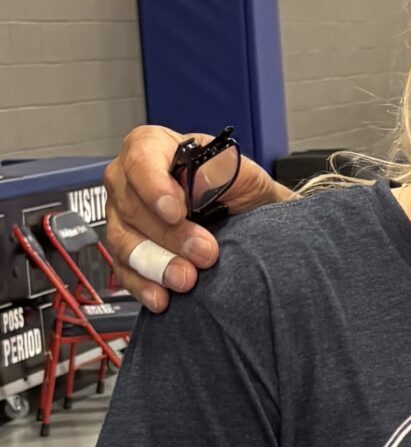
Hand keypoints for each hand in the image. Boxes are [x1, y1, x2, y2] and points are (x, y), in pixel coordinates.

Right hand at [104, 125, 286, 311]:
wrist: (251, 221)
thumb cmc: (241, 190)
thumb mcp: (243, 173)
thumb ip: (220, 170)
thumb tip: (197, 178)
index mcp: (153, 149)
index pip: (140, 159)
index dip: (153, 187)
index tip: (176, 211)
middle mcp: (130, 181)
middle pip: (131, 206)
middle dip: (168, 234)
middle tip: (204, 253)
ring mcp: (124, 217)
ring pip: (123, 241)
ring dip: (156, 264)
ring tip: (186, 279)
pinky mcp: (128, 251)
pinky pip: (123, 270)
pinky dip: (143, 286)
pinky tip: (161, 297)